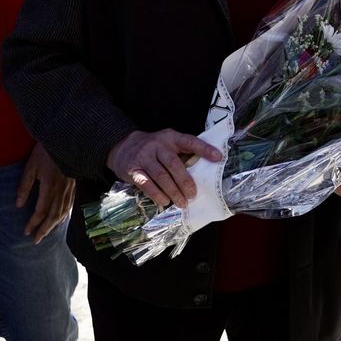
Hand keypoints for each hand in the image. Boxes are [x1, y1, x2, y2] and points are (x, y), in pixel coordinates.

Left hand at [17, 141, 74, 242]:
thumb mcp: (31, 166)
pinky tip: (60, 219)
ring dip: (54, 225)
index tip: (26, 232)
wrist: (65, 140)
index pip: (41, 211)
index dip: (33, 223)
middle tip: (36, 241)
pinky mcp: (73, 185)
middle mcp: (61, 191)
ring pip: (62, 212)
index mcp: (49, 186)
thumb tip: (19, 205)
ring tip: (46, 233)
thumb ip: (25, 185)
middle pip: (53, 216)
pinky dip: (64, 215)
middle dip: (44, 230)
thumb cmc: (45, 152)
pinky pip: (69, 205)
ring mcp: (69, 189)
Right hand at [107, 129, 222, 208]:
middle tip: (193, 195)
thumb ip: (182, 153)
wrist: (122, 146)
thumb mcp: (167, 144)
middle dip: (185, 181)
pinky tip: (164, 201)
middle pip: (174, 164)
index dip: (204, 149)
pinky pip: (146, 183)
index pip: (189, 141)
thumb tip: (203, 171)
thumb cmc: (153, 149)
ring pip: (161, 176)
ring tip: (182, 203)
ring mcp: (144, 157)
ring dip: (173, 192)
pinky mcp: (132, 169)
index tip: (218, 158)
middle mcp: (157, 145)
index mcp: (170, 138)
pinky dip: (156, 194)